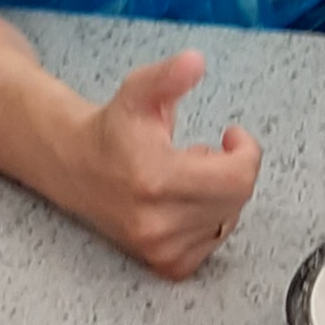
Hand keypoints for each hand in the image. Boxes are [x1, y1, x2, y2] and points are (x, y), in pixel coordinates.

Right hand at [71, 50, 262, 278]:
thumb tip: (195, 61)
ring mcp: (158, 246)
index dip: (246, 152)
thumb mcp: (140, 90)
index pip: (237, 178)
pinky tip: (189, 200)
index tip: (233, 135)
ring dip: (220, 193)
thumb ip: (169, 75)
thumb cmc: (114, 128)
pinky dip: (211, 220)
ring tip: (191, 173)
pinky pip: (212, 243)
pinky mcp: (162, 262)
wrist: (78, 167)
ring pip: (227, 220)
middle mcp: (156, 220)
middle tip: (207, 151)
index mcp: (154, 178)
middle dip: (233, 168)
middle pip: (237, 198)